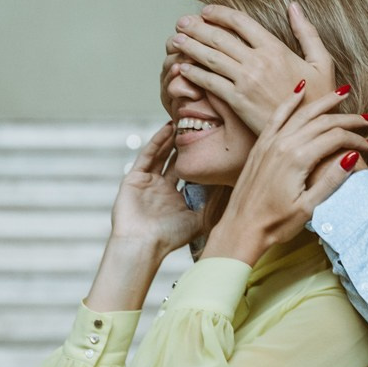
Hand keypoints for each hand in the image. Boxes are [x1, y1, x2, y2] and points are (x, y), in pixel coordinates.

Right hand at [88, 123, 200, 312]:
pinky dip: (157, 142)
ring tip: (184, 122)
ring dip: (172, 140)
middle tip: (199, 127)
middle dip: (186, 146)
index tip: (212, 145)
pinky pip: (147, 156)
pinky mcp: (134, 178)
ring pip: (162, 155)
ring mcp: (147, 183)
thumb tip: (233, 193)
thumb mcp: (198, 221)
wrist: (142, 245)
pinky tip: (168, 129)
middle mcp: (162, 190)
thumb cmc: (169, 238)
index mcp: (176, 200)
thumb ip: (213, 207)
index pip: (190, 175)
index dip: (199, 161)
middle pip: (176, 162)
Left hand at [169, 3, 337, 132]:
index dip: (220, 13)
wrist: (312, 133)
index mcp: (276, 48)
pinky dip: (193, 73)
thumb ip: (307, 32)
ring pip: (210, 58)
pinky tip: (182, 69)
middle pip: (220, 37)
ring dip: (189, 47)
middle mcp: (258, 61)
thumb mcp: (321, 62)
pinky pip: (210, 83)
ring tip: (175, 41)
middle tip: (181, 23)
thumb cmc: (320, 99)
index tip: (206, 11)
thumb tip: (294, 6)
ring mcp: (246, 81)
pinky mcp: (238, 101)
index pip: (240, 22)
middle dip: (197, 27)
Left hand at [203, 88, 367, 265]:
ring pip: (302, 113)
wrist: (240, 228)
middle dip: (348, 119)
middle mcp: (283, 144)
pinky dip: (290, 100)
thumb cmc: (275, 223)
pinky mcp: (261, 145)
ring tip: (342, 93)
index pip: (336, 138)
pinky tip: (300, 88)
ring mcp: (270, 143)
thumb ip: (331, 180)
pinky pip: (277, 115)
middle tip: (367, 119)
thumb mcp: (308, 207)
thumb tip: (353, 156)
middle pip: (322, 121)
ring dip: (324, 102)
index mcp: (298, 159)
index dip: (357, 140)